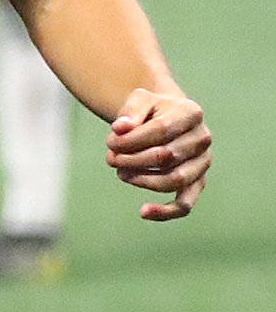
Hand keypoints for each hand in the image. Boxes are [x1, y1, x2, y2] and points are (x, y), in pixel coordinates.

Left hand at [104, 88, 209, 219]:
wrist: (166, 119)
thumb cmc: (150, 111)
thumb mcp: (139, 99)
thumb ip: (130, 111)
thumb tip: (120, 129)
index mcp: (191, 113)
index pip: (160, 130)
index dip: (131, 140)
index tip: (110, 141)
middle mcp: (202, 138)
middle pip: (166, 156)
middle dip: (131, 159)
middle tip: (111, 157)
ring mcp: (202, 163)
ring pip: (174, 180)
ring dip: (141, 180)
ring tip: (121, 173)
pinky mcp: (197, 182)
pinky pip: (185, 203)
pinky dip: (165, 211)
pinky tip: (144, 212)